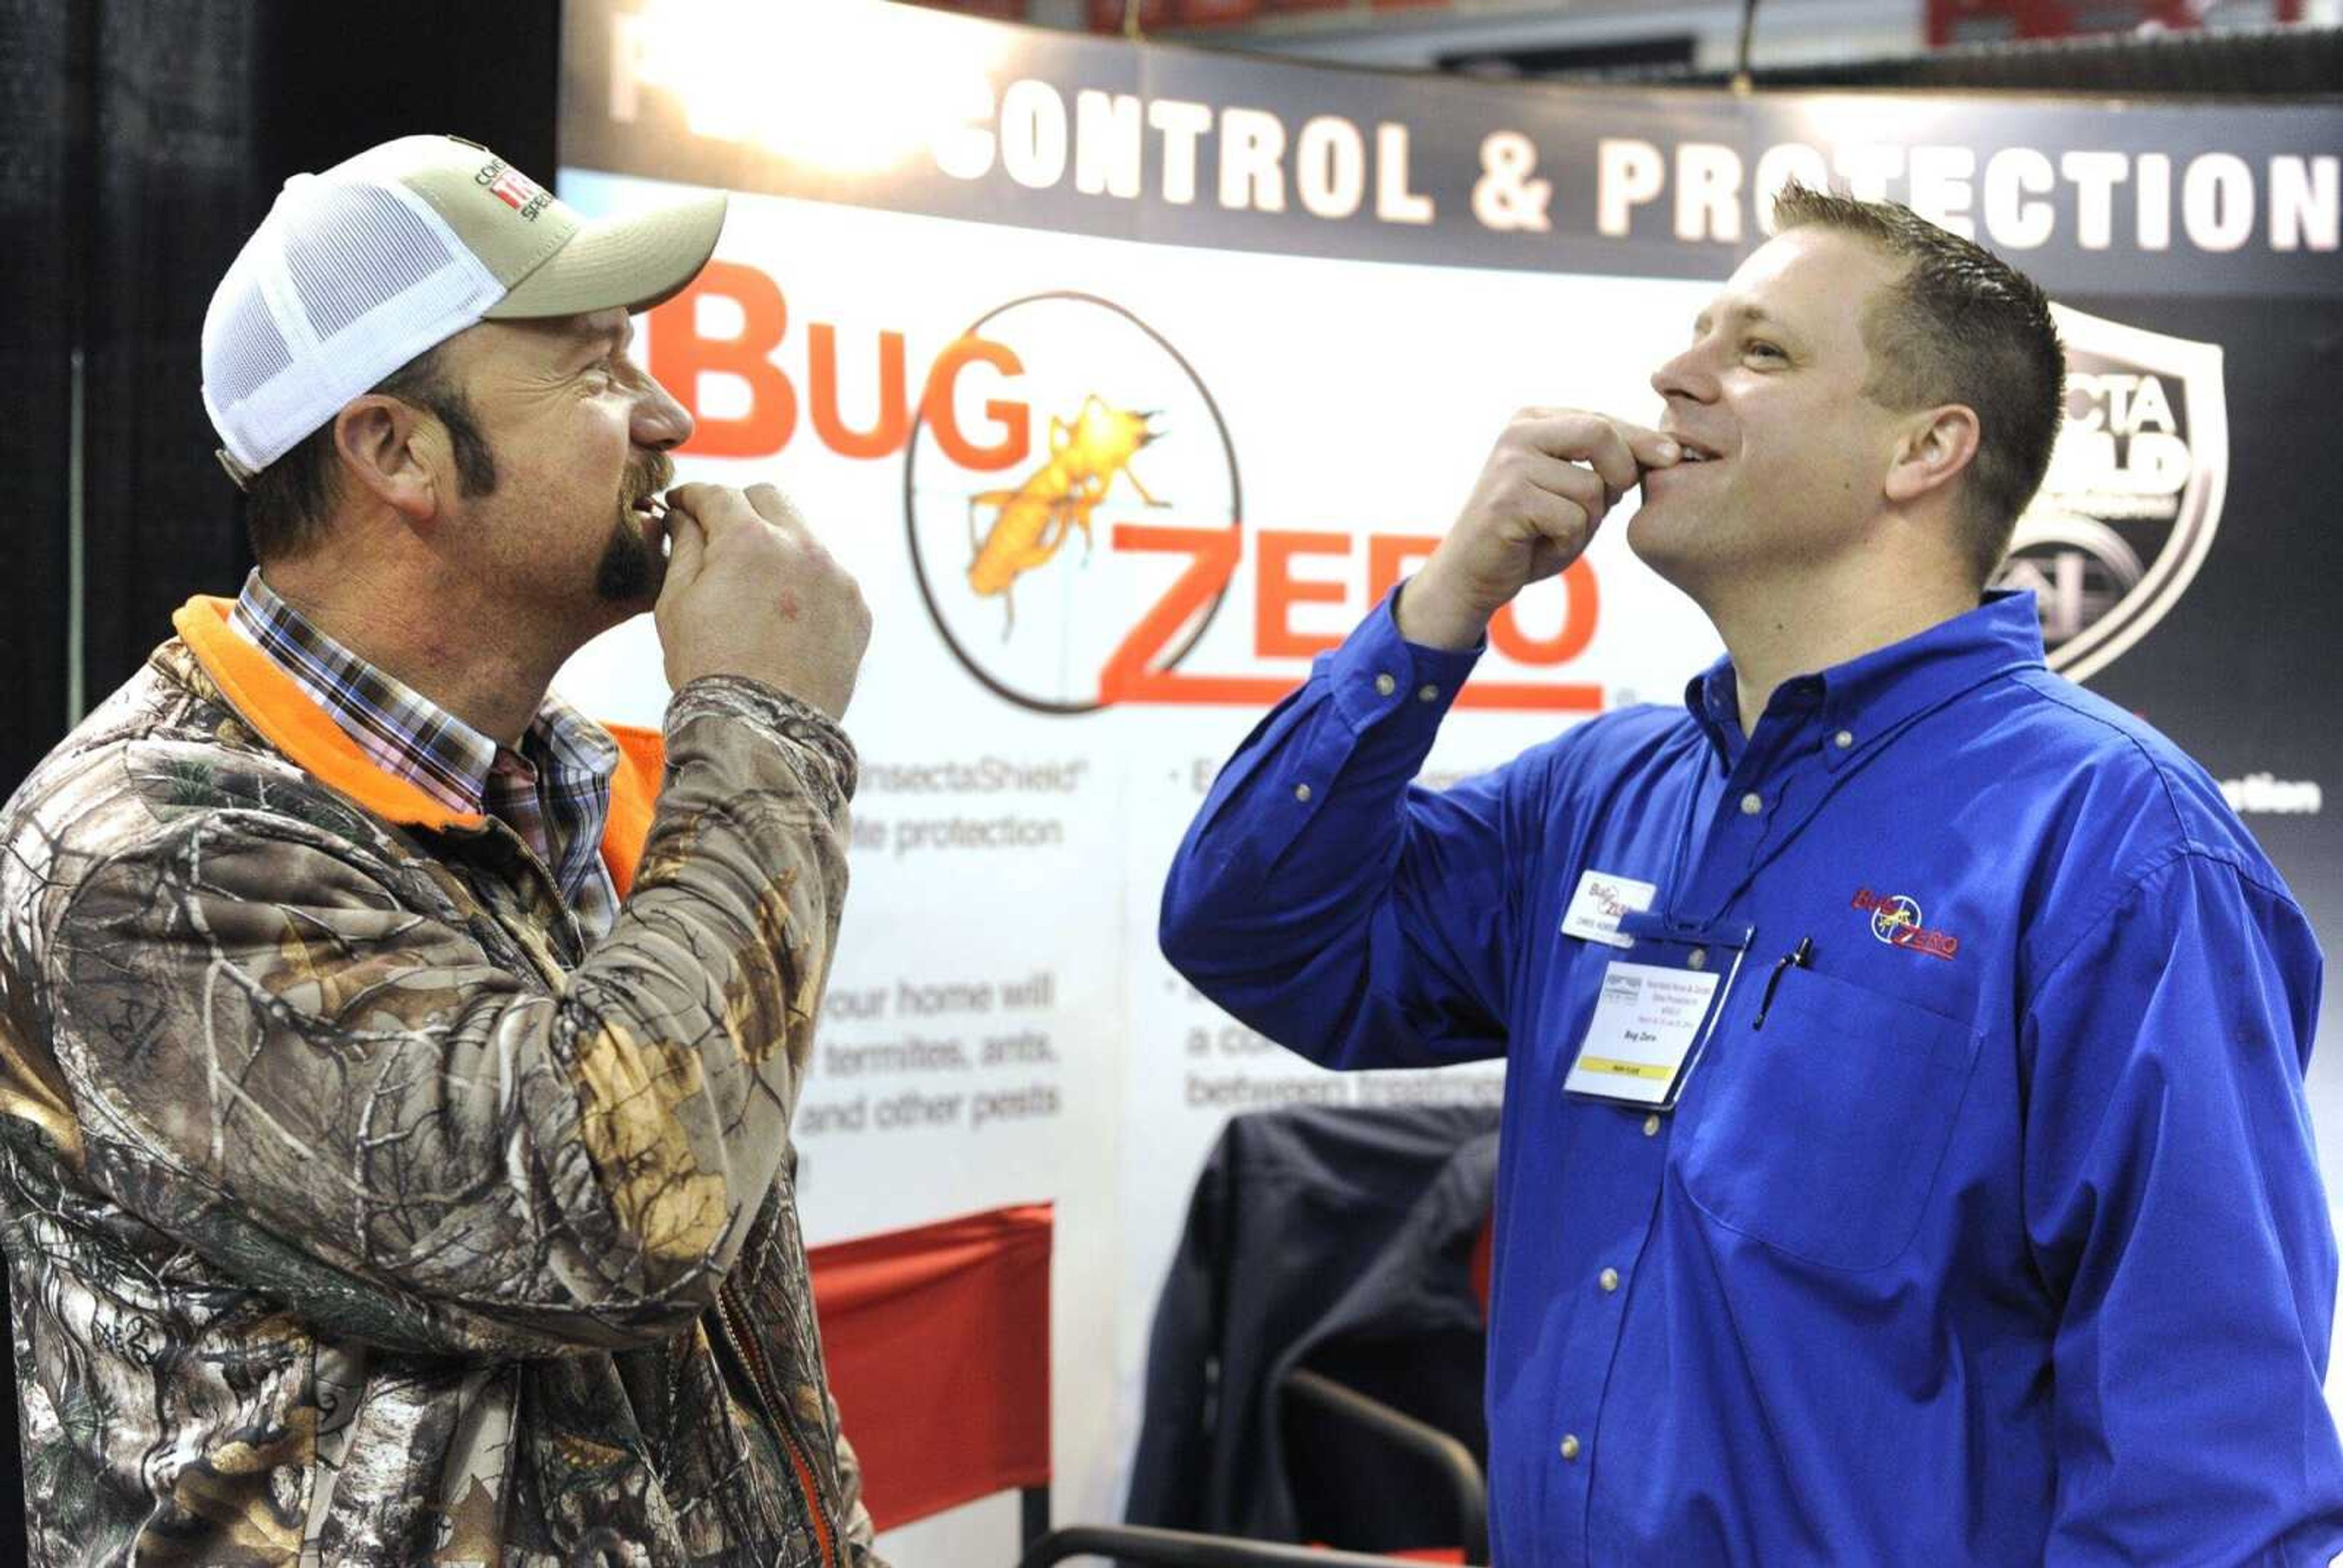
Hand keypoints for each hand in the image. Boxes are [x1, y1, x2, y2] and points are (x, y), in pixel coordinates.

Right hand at [655, 483, 871, 721]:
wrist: (764, 731)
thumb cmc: (710, 670)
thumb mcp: (676, 603)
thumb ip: (684, 546)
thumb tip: (685, 515)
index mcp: (751, 540)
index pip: (718, 494)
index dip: (692, 497)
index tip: (681, 505)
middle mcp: (803, 548)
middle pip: (770, 498)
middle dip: (740, 507)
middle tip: (718, 533)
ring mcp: (837, 578)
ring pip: (804, 536)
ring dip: (777, 545)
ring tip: (753, 582)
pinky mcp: (857, 609)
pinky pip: (829, 577)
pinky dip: (806, 583)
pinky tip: (784, 615)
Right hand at [1398, 410, 1679, 650]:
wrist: (1470, 575)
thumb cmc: (1529, 535)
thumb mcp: (1572, 490)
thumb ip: (1605, 466)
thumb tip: (1666, 451)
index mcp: (1533, 421)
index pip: (1603, 420)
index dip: (1642, 440)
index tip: (1673, 455)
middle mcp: (1518, 433)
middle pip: (1601, 434)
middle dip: (1621, 473)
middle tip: (1610, 504)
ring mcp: (1510, 465)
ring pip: (1591, 487)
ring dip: (1587, 522)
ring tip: (1554, 532)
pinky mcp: (1508, 500)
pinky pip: (1571, 519)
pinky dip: (1567, 543)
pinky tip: (1539, 546)